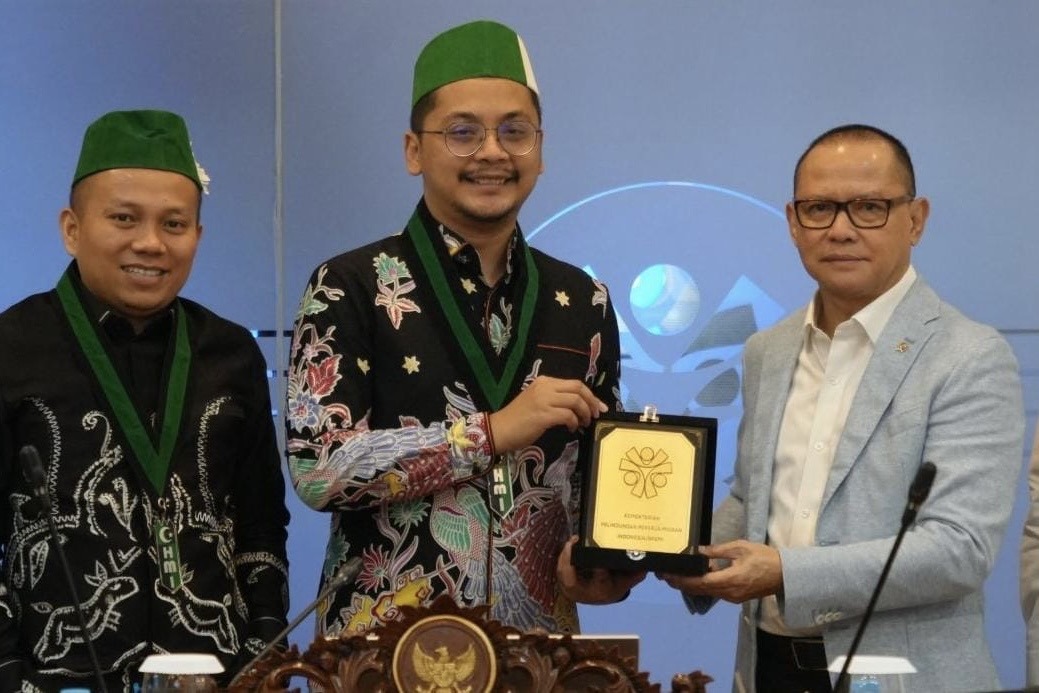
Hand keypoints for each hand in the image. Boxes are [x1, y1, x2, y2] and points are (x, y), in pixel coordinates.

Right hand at [489, 376, 607, 452]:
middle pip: (578, 389)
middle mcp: (545, 387)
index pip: (574, 383)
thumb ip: (555, 399)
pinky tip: (571, 429)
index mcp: (544, 381)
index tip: (598, 406)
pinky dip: (573, 422)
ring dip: (584, 414)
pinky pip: (567, 415)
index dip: (590, 395)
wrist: (500, 429)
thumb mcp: (538, 401)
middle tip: (595, 415)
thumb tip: (578, 407)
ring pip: (575, 401)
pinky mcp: (543, 415)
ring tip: (583, 424)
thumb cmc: (518, 419)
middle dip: (592, 402)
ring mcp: (543, 400)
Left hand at [556, 536, 645, 603]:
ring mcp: (572, 590)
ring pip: (563, 573)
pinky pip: (560, 571)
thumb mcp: (626, 581)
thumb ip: (634, 574)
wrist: (602, 596)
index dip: (599, 570)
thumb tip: (645, 565)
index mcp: (602, 591)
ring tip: (572, 540)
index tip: (599, 559)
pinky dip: (563, 558)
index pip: (600, 581)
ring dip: (565, 556)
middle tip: (574, 542)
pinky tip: (569, 545)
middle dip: (569, 560)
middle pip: (571, 579)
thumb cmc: (614, 585)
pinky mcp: (564, 584)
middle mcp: (585, 592)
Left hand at [657, 540, 781, 603]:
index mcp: (730, 580)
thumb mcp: (740, 548)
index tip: (668, 575)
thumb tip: (698, 551)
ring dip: (691, 585)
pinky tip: (696, 577)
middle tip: (665, 575)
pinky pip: (714, 592)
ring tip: (676, 575)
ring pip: (706, 592)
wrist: (785, 575)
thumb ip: (717, 551)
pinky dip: (703, 585)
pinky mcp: (736, 597)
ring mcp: (732, 597)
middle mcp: (728, 593)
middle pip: (699, 590)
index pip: (699, 582)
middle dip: (681, 583)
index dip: (682, 580)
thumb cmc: (764, 558)